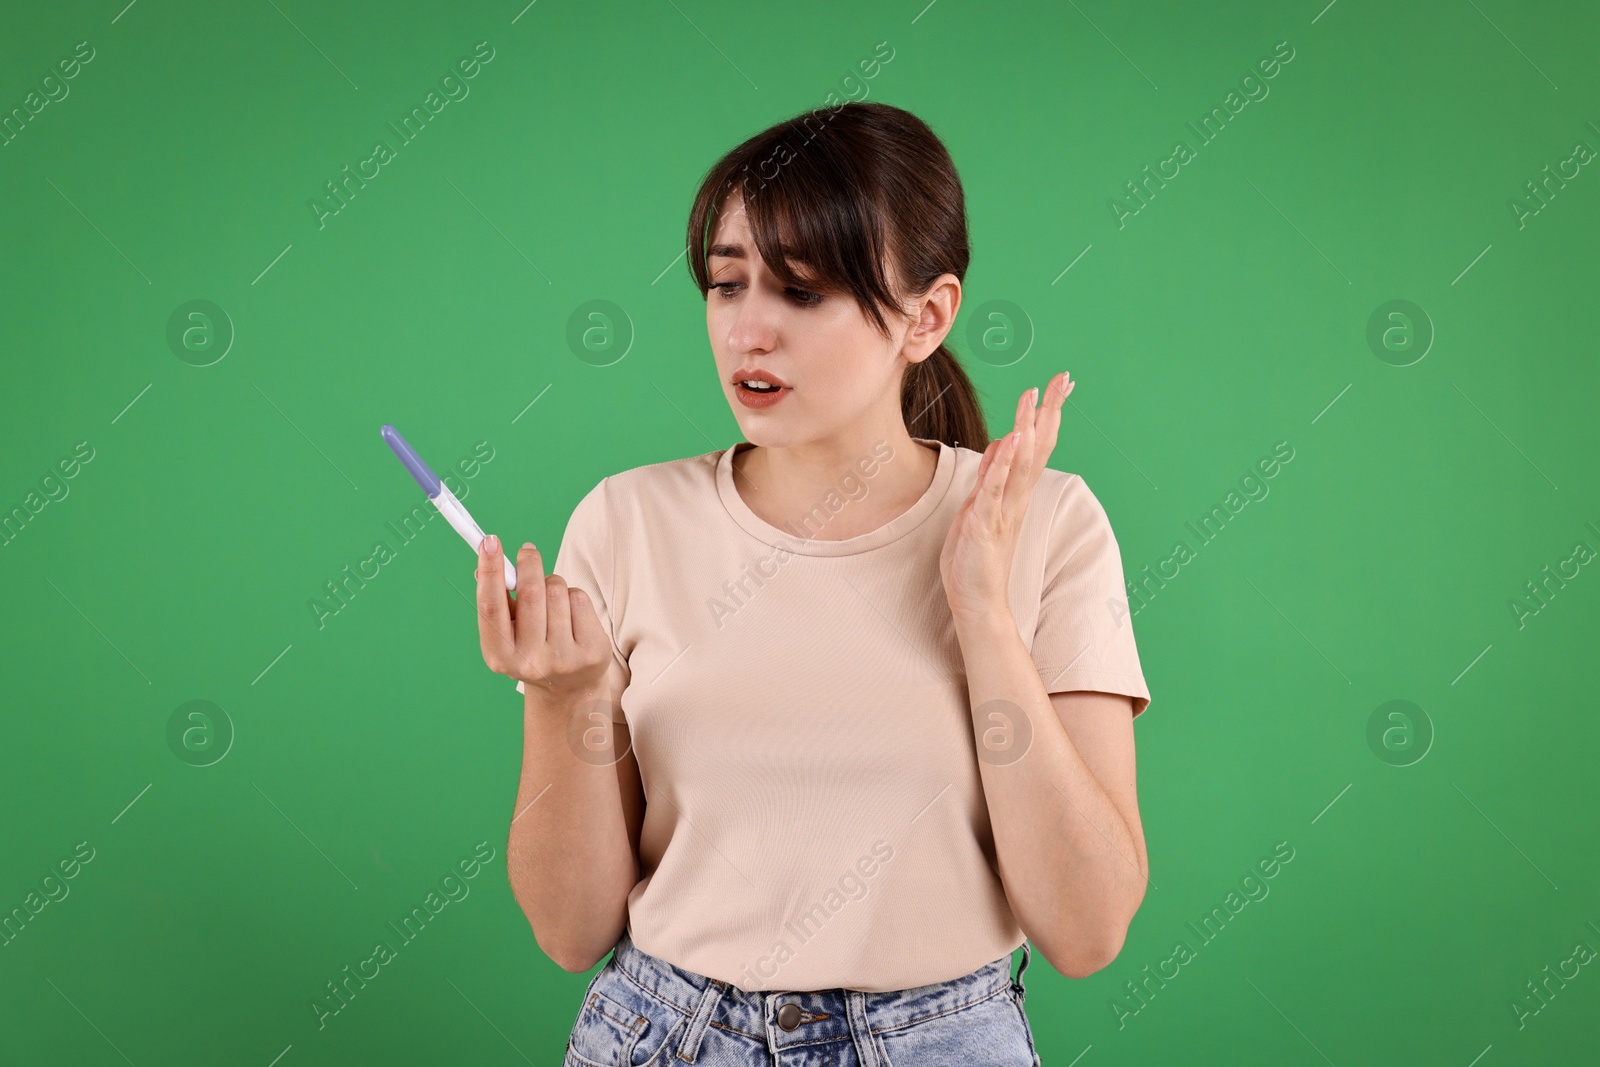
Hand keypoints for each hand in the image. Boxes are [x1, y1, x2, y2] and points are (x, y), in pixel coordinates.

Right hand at [474, 534, 611, 699]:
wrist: (568, 689)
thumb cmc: (532, 648)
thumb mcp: (509, 632)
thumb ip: (497, 601)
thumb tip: (486, 564)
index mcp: (499, 656)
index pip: (491, 606)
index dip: (490, 571)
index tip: (489, 541)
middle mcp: (530, 661)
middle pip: (530, 593)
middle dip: (529, 563)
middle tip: (527, 551)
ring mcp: (563, 659)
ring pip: (557, 591)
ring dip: (553, 583)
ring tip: (551, 598)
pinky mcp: (591, 653)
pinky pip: (579, 600)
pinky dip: (573, 596)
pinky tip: (570, 614)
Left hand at [938, 373, 1073, 623]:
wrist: (977, 603)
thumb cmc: (975, 559)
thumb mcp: (979, 508)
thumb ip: (991, 478)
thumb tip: (998, 445)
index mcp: (1015, 494)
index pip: (1036, 446)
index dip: (1046, 414)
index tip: (1058, 384)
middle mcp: (1016, 499)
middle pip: (1038, 447)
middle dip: (1048, 411)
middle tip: (1060, 379)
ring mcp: (1003, 511)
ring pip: (1020, 463)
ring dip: (1026, 429)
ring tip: (1034, 399)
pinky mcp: (986, 524)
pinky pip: (995, 489)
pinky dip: (1002, 464)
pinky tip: (1009, 441)